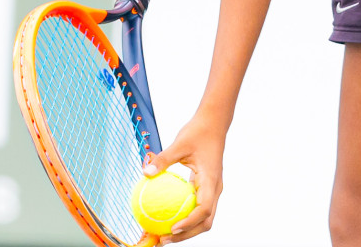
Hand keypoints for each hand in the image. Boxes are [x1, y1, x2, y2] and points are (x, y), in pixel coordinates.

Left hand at [144, 110, 224, 241]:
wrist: (214, 124)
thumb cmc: (198, 132)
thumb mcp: (179, 143)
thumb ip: (164, 159)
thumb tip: (145, 172)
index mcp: (211, 181)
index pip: (204, 209)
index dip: (189, 223)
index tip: (172, 229)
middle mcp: (214, 189)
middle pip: (205, 221)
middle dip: (187, 235)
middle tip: (163, 239)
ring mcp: (212, 190)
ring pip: (203, 218)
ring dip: (187, 229)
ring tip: (164, 235)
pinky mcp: (207, 188)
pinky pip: (197, 208)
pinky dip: (185, 217)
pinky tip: (167, 216)